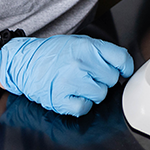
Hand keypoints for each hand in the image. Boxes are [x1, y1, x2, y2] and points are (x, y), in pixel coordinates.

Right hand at [0, 34, 133, 116]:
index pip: (121, 59)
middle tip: (90, 75)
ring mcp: (71, 82)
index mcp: (87, 47)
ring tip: (79, 84)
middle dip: (103, 79)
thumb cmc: (53, 53)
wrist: (25, 62)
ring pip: (101, 95)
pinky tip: (73, 94)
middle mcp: (80, 63)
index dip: (124, 67)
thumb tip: (122, 64)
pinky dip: (81, 104)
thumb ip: (101, 51)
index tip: (122, 70)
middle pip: (112, 79)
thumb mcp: (79, 42)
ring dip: (93, 92)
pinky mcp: (61, 99)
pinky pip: (85, 108)